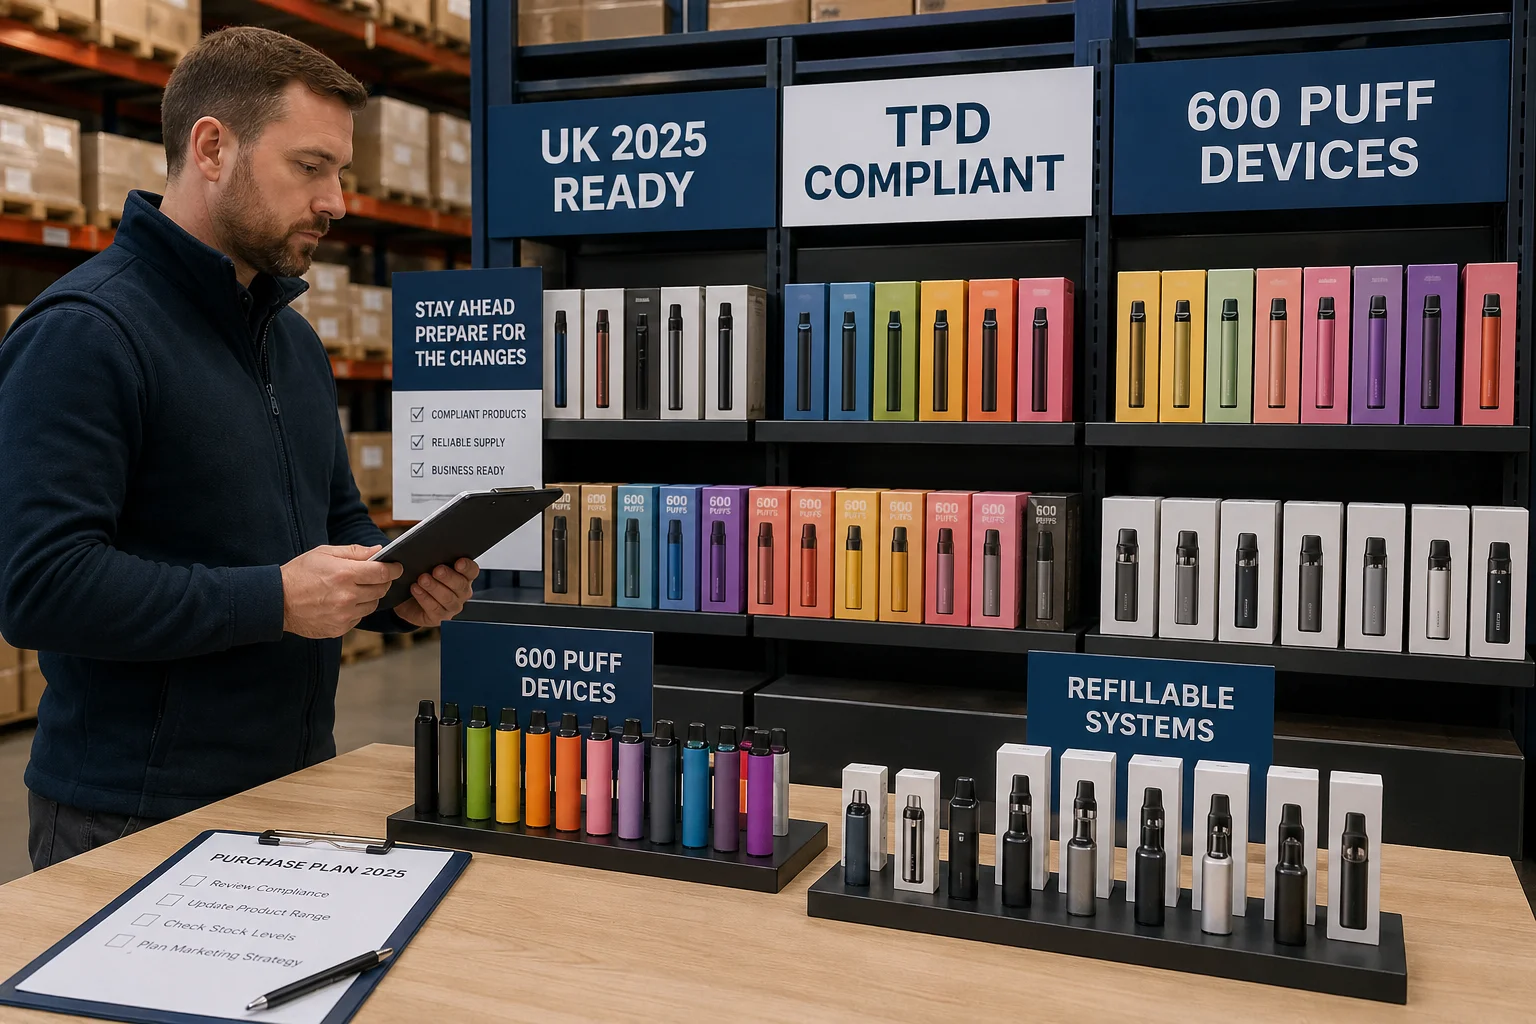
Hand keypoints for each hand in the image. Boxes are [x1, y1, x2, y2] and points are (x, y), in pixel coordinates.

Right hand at [280, 544, 402, 638]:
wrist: (277, 601)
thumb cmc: (300, 573)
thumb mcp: (324, 553)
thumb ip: (354, 552)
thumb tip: (379, 551)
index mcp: (345, 574)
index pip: (382, 573)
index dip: (393, 569)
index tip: (397, 567)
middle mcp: (347, 596)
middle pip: (381, 589)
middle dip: (381, 582)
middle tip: (374, 577)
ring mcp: (344, 615)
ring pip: (372, 605)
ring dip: (369, 597)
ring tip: (353, 589)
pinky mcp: (339, 628)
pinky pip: (359, 618)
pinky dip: (356, 610)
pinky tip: (342, 603)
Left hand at [395, 558, 479, 628]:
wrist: (408, 601)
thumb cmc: (422, 578)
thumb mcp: (428, 567)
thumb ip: (435, 560)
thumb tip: (430, 551)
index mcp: (464, 577)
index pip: (472, 571)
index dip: (467, 567)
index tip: (458, 562)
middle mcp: (462, 592)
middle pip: (461, 585)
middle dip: (448, 577)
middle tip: (436, 570)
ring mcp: (453, 607)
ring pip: (448, 598)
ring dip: (434, 587)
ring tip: (422, 579)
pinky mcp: (440, 618)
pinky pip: (434, 609)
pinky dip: (424, 598)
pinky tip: (416, 589)